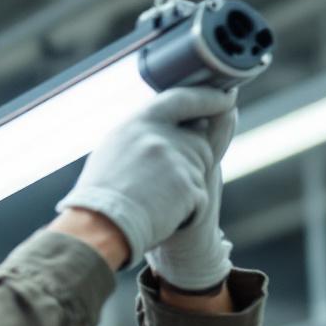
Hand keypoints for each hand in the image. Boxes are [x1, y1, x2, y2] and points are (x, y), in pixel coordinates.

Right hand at [56, 87, 236, 266]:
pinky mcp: (188, 184)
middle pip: (198, 143)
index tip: (227, 98)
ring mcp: (176, 158)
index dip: (208, 98)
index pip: (182, 98)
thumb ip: (144, 134)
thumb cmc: (99, 196)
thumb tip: (175, 126)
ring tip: (153, 202)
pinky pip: (199, 198)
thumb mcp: (113, 150)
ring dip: (184, 191)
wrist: (99, 228)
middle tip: (158, 189)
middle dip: (190, 165)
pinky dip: (186, 212)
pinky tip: (161, 215)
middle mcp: (159, 134)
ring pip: (200, 171)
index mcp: (138, 122)